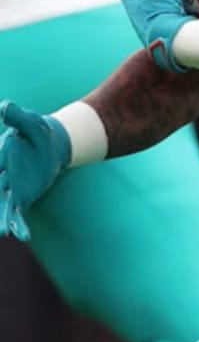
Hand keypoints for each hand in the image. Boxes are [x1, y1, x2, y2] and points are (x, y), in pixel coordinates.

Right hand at [0, 101, 69, 239]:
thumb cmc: (37, 131)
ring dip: (1, 220)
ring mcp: (9, 189)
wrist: (51, 144)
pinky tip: (22, 236)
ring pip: (1, 207)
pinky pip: (17, 213)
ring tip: (2, 233)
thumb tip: (5, 106)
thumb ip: (17, 116)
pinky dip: (18, 224)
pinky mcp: (21, 197)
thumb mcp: (30, 122)